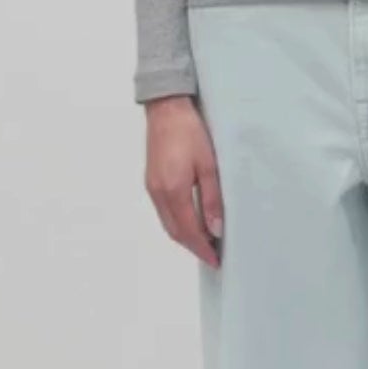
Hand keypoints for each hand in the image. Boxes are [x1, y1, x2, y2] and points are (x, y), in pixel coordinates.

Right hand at [143, 94, 223, 267]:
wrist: (167, 108)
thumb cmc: (190, 131)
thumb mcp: (209, 165)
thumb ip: (212, 199)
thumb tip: (215, 229)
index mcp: (173, 190)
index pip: (188, 231)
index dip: (202, 248)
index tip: (215, 260)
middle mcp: (158, 192)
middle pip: (175, 231)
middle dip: (194, 247)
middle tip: (213, 256)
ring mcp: (152, 187)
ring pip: (168, 223)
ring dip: (185, 236)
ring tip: (205, 242)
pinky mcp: (152, 180)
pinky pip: (164, 211)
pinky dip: (177, 222)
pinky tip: (191, 221)